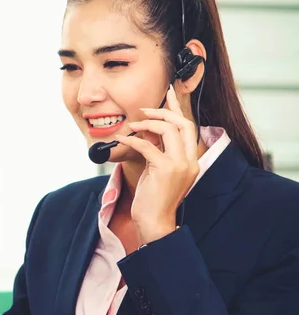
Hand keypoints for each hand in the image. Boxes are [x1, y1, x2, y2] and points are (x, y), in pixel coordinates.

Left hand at [115, 84, 199, 243]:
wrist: (154, 222)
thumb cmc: (153, 198)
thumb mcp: (158, 170)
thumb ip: (158, 150)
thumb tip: (147, 130)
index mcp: (191, 160)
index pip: (189, 127)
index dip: (178, 108)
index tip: (170, 92)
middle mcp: (190, 161)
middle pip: (183, 123)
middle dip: (164, 111)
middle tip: (145, 109)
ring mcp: (180, 165)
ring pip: (170, 130)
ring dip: (148, 124)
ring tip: (132, 126)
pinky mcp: (165, 170)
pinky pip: (148, 145)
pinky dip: (133, 139)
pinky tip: (122, 139)